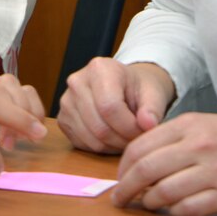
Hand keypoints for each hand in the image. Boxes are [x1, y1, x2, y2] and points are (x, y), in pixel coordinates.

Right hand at [56, 58, 174, 153]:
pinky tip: (112, 137)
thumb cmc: (138, 88)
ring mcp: (66, 101)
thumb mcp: (153, 93)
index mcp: (99, 68)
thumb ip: (153, 108)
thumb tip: (148, 124)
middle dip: (123, 140)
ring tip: (126, 137)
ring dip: (113, 146)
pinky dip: (100, 147)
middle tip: (137, 138)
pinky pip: (82, 144)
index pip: (110, 107)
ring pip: (91, 139)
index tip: (144, 131)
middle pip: (99, 126)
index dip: (129, 127)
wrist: (124, 86)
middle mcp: (77, 81)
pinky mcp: (63, 119)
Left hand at [112, 111, 216, 214]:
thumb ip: (172, 138)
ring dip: (149, 203)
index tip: (119, 177)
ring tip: (146, 204)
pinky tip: (172, 210)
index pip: (141, 146)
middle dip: (126, 188)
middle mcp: (199, 146)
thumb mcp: (204, 124)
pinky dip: (174, 213)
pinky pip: (188, 210)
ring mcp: (214, 172)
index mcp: (189, 125)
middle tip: (120, 198)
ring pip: (164, 193)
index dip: (123, 166)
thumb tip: (138, 162)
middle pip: (146, 170)